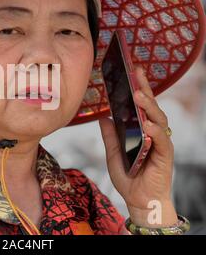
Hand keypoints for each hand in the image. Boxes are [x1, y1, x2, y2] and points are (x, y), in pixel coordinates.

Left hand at [99, 66, 177, 227]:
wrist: (138, 199)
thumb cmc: (129, 176)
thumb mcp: (114, 153)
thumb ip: (110, 136)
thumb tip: (103, 117)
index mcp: (142, 129)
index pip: (141, 104)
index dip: (138, 86)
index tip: (131, 69)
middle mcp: (153, 132)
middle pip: (151, 106)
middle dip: (145, 87)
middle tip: (136, 71)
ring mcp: (160, 142)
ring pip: (159, 119)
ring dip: (149, 105)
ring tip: (138, 93)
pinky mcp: (165, 155)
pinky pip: (162, 140)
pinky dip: (155, 131)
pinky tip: (147, 124)